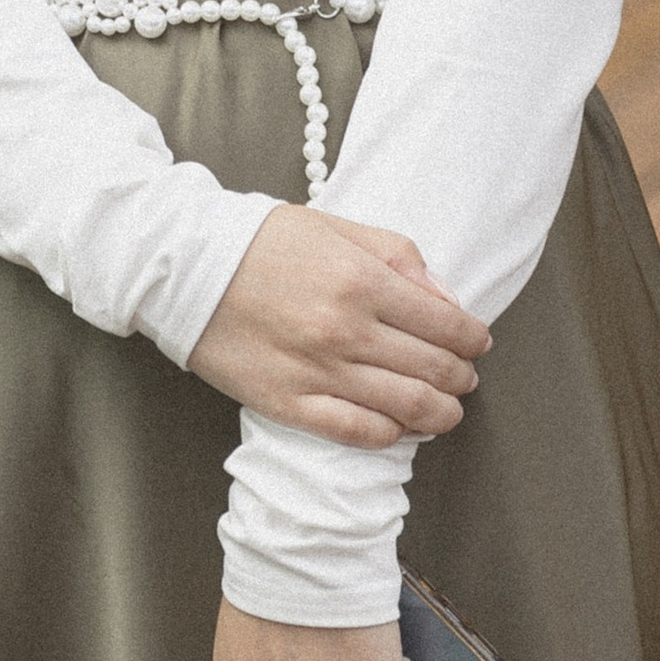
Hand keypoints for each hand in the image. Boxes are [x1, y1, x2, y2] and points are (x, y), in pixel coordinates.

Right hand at [187, 205, 488, 449]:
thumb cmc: (260, 241)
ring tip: (446, 408)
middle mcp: (346, 331)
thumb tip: (447, 299)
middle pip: (434, 369)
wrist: (182, 266)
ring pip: (408, 409)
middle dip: (462, 376)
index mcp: (361, 280)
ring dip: (441, 413)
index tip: (477, 342)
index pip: (445, 324)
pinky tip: (400, 426)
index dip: (472, 338)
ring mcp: (319, 373)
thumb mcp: (335, 225)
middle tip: (465, 376)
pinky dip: (392, 435)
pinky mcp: (290, 405)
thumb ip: (397, 254)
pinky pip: (359, 433)